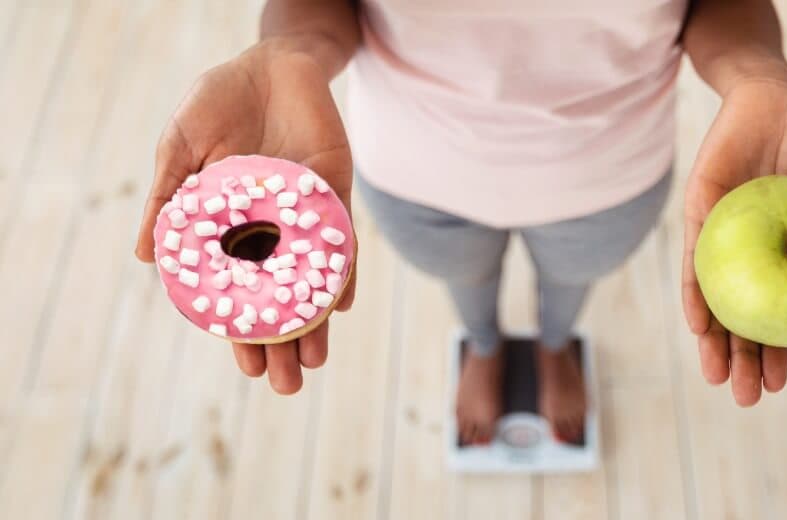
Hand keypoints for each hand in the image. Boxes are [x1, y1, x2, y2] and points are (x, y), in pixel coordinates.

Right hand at [134, 39, 355, 394]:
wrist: (269, 63)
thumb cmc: (217, 105)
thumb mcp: (180, 148)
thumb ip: (168, 198)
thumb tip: (145, 257)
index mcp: (233, 228)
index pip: (241, 292)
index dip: (245, 330)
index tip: (249, 367)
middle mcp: (273, 231)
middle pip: (283, 297)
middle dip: (286, 341)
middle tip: (288, 383)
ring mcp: (306, 216)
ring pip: (314, 279)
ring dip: (316, 320)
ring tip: (315, 359)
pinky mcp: (335, 194)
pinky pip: (342, 239)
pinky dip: (343, 269)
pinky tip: (340, 303)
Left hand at [682, 74, 786, 405]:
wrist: (776, 98)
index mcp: (785, 259)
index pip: (778, 316)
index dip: (776, 352)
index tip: (776, 385)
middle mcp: (750, 257)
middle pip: (741, 318)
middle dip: (741, 360)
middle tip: (745, 398)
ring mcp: (721, 239)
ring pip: (713, 299)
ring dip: (714, 339)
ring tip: (718, 376)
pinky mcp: (698, 215)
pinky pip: (693, 260)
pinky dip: (695, 291)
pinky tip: (698, 323)